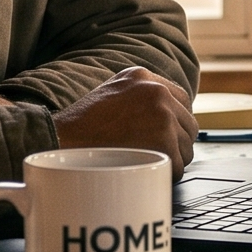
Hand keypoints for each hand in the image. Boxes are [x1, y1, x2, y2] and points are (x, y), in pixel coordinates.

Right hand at [51, 66, 195, 168]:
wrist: (63, 140)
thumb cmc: (80, 125)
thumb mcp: (111, 92)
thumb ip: (138, 95)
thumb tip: (163, 110)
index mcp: (143, 77)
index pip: (181, 99)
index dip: (175, 121)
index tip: (165, 134)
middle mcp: (157, 91)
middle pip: (188, 123)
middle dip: (176, 141)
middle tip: (156, 153)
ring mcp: (163, 115)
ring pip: (186, 146)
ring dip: (171, 158)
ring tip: (146, 163)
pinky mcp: (164, 140)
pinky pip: (178, 165)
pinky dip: (165, 174)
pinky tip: (146, 172)